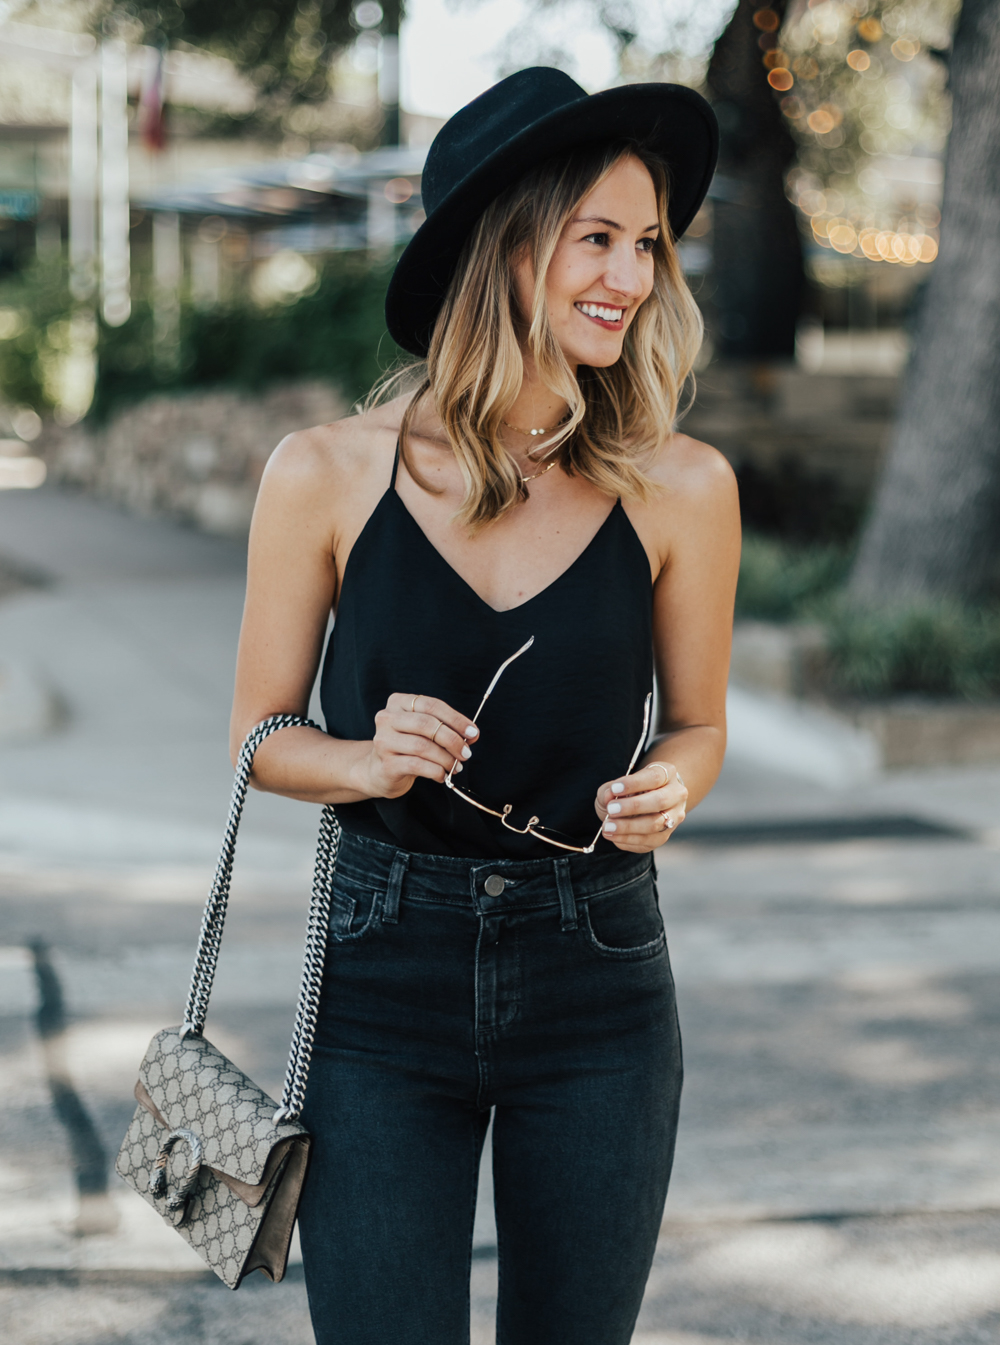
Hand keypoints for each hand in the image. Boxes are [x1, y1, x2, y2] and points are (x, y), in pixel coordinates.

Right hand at [353, 693, 479, 799]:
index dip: (455, 719)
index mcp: (398, 702)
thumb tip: (473, 734)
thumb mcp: (425, 732)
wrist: (380, 771)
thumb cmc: (407, 747)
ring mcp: (383, 741)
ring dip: (446, 758)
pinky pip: (417, 765)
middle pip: (426, 724)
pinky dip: (436, 771)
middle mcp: (387, 718)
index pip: (431, 705)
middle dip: (452, 739)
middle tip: (466, 753)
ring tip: (456, 766)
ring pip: (422, 746)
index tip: (473, 732)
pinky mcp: (386, 764)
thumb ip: (447, 728)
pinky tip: (442, 775)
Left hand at [594, 760, 687, 852]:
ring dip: (628, 827)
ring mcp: (674, 817)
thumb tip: (609, 796)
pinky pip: (648, 841)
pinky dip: (627, 840)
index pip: (654, 777)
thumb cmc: (629, 791)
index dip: (634, 783)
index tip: (614, 789)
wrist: (643, 804)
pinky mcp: (665, 836)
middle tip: (611, 810)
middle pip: (660, 801)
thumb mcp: (618, 784)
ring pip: (655, 824)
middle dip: (633, 806)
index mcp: (667, 774)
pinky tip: (613, 836)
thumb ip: (609, 789)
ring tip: (607, 827)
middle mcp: (676, 795)